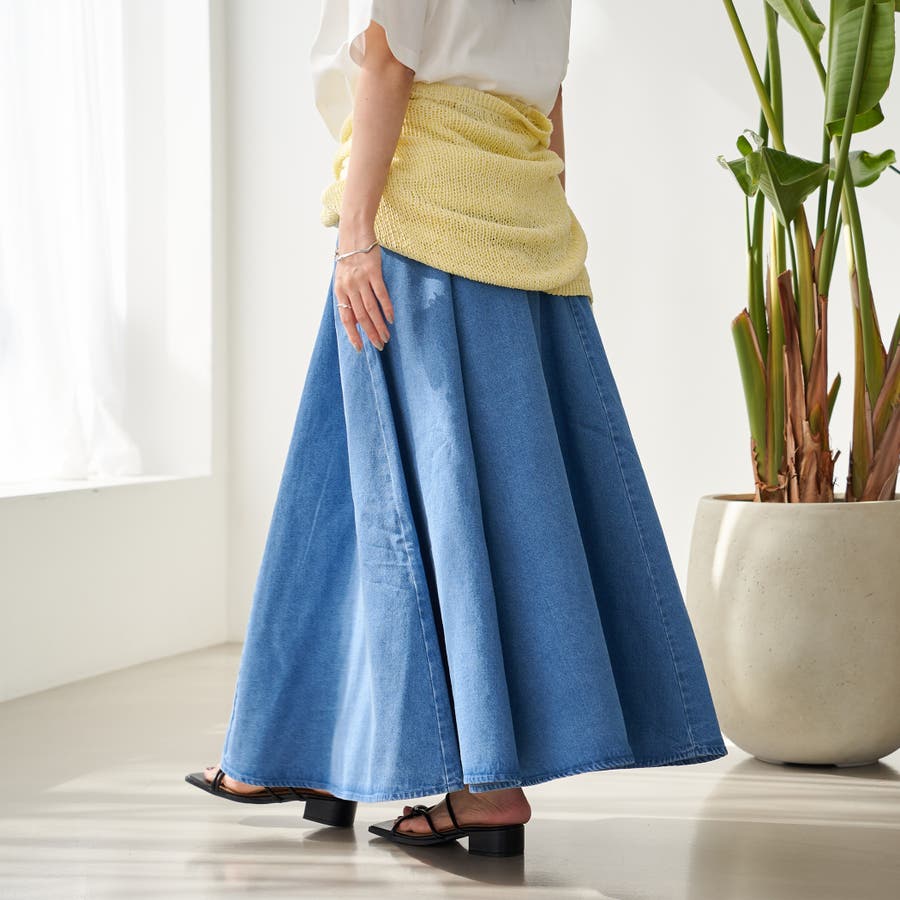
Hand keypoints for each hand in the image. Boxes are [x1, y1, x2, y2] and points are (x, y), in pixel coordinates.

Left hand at [334, 236, 394, 352]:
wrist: (354, 234)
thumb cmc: (349, 258)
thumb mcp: (342, 278)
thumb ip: (347, 297)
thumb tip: (354, 319)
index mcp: (340, 291)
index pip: (346, 318)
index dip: (353, 334)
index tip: (360, 348)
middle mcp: (349, 287)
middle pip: (360, 317)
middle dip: (370, 334)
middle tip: (380, 346)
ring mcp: (361, 280)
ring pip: (371, 309)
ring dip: (379, 325)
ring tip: (386, 337)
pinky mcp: (373, 272)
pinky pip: (381, 294)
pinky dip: (386, 308)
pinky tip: (391, 319)